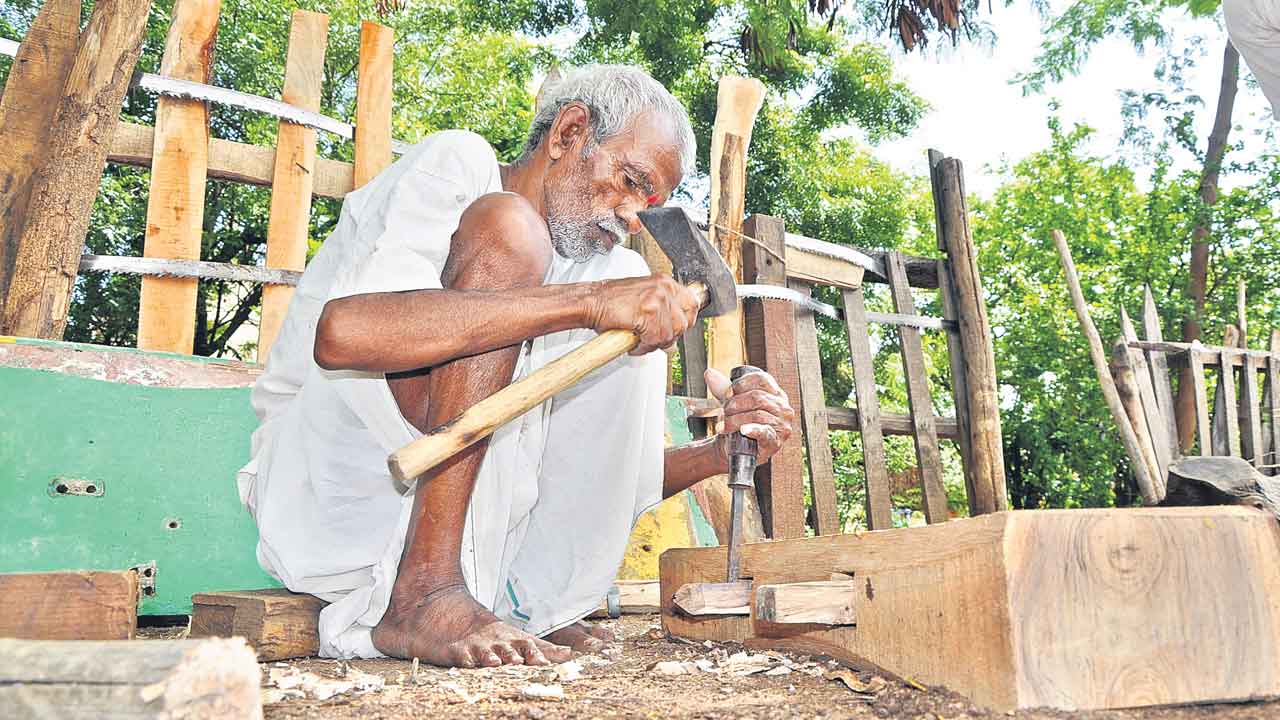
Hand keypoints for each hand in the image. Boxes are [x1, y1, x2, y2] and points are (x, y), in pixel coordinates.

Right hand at [584, 274, 700, 354]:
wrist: (591, 302)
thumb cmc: (611, 302)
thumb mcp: (644, 299)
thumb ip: (663, 313)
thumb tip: (674, 336)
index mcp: (665, 283)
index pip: (691, 304)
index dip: (684, 321)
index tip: (676, 330)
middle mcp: (664, 288)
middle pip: (683, 323)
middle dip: (668, 336)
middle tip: (652, 339)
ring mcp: (657, 299)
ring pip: (669, 334)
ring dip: (653, 343)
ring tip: (639, 340)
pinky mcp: (648, 312)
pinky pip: (655, 338)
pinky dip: (643, 346)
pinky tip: (632, 341)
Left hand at [705, 367, 795, 464]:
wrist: (733, 448)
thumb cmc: (736, 423)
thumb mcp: (730, 403)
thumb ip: (722, 388)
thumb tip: (709, 373)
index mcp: (775, 393)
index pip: (761, 379)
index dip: (740, 384)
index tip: (726, 394)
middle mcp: (783, 407)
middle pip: (757, 397)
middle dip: (734, 404)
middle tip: (722, 412)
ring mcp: (782, 425)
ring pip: (756, 415)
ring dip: (734, 420)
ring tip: (723, 425)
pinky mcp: (776, 441)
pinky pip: (764, 432)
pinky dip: (752, 430)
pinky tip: (743, 430)